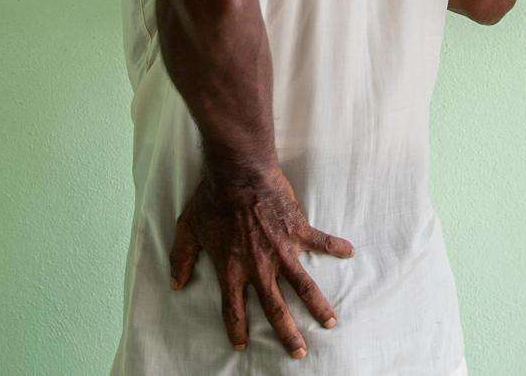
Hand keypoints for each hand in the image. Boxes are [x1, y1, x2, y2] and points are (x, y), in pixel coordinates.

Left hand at [170, 163, 353, 358]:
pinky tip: (349, 252)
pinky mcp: (297, 229)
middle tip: (299, 353)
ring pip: (303, 286)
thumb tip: (176, 283)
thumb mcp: (188, 229)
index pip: (234, 309)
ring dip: (317, 306)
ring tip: (331, 323)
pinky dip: (336, 246)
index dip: (236, 329)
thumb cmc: (210, 199)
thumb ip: (182, 258)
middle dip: (287, 334)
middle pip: (275, 309)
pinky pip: (321, 241)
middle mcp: (259, 266)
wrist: (237, 171)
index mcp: (232, 269)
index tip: (241, 345)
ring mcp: (281, 249)